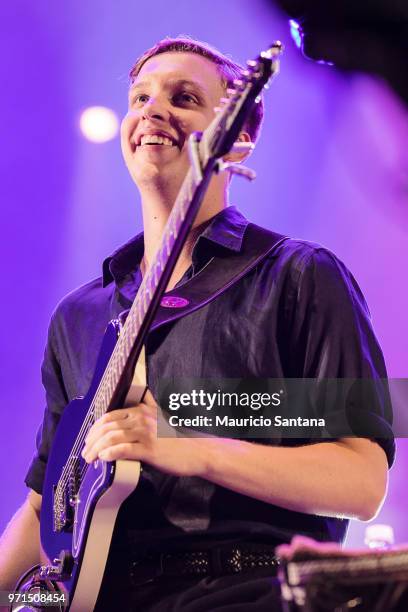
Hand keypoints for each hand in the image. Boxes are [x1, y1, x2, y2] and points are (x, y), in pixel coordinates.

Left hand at [81, 390, 209, 477]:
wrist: (198, 451)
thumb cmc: (178, 437)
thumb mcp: (162, 415)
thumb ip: (150, 404)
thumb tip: (144, 394)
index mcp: (142, 410)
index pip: (110, 416)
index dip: (95, 428)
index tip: (89, 439)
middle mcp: (142, 418)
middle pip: (108, 426)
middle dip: (92, 440)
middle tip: (85, 452)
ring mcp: (146, 433)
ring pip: (113, 437)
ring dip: (97, 449)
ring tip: (90, 458)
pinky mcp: (150, 449)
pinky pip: (124, 449)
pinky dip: (110, 453)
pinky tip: (103, 459)